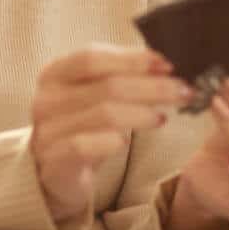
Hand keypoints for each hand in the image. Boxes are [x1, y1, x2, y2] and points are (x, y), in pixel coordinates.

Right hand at [31, 43, 191, 224]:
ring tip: (164, 117)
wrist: (53, 173)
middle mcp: (46, 98)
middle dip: (151, 87)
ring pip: (103, 114)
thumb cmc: (82, 125)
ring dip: (141, 113)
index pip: (93, 56)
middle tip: (182, 91)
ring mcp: (47, 130)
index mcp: (55, 72)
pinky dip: (112, 141)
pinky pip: (86, 146)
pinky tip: (128, 142)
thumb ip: (120, 75)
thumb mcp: (94, 94)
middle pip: (106, 85)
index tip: (167, 64)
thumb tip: (163, 63)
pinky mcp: (53, 160)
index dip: (132, 59)